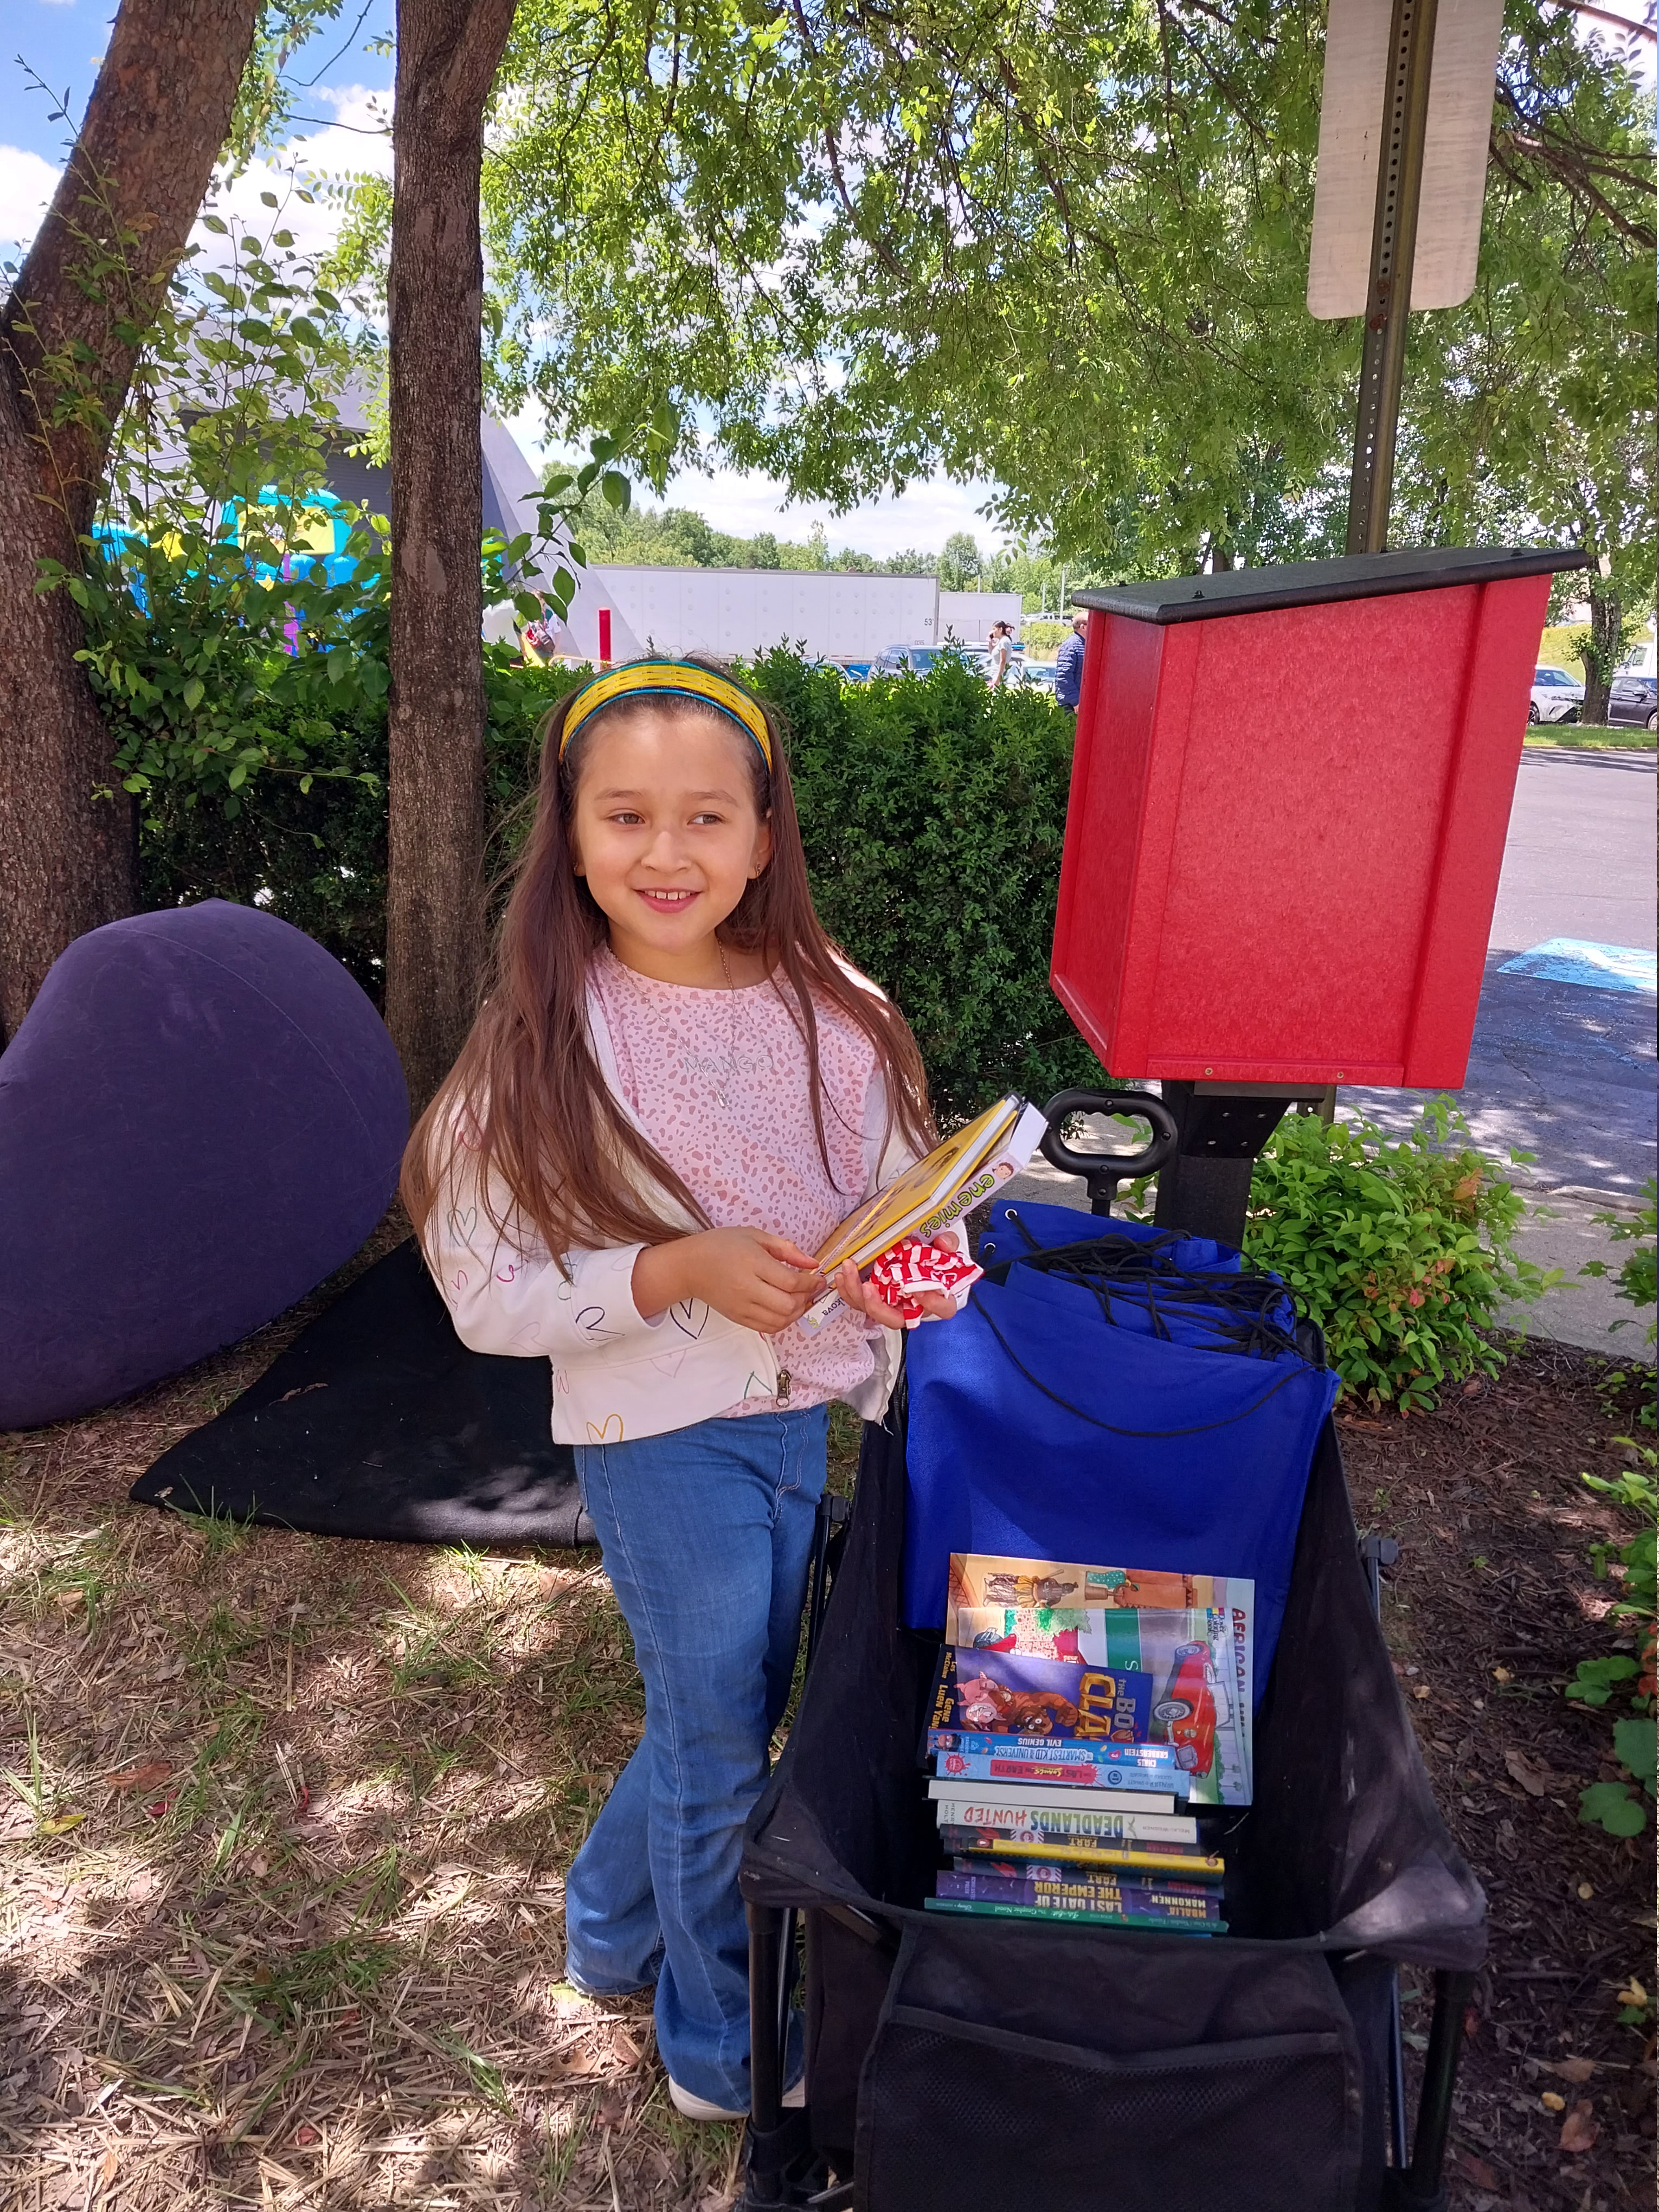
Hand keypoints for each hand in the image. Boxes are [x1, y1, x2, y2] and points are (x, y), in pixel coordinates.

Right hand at [634, 1227, 824, 1333]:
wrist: (689, 1266)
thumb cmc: (722, 1245)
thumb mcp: (755, 1236)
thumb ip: (786, 1249)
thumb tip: (813, 1263)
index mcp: (753, 1263)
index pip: (790, 1282)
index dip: (811, 1283)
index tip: (819, 1279)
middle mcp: (747, 1288)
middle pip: (787, 1305)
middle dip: (806, 1299)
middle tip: (810, 1289)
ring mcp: (742, 1307)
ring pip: (780, 1320)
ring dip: (797, 1312)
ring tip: (800, 1299)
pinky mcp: (738, 1318)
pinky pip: (768, 1328)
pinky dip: (783, 1322)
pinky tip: (786, 1309)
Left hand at [832, 1257, 956, 1330]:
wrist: (917, 1259)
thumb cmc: (932, 1260)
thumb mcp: (944, 1248)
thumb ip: (947, 1245)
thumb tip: (943, 1242)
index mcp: (937, 1298)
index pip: (942, 1309)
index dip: (933, 1304)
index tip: (920, 1290)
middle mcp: (912, 1308)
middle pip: (896, 1320)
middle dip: (878, 1307)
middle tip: (869, 1287)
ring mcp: (891, 1306)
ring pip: (872, 1312)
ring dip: (856, 1295)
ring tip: (848, 1271)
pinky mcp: (875, 1300)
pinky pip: (859, 1302)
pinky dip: (848, 1290)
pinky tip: (843, 1275)